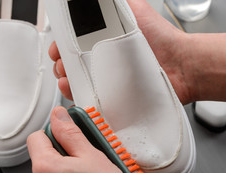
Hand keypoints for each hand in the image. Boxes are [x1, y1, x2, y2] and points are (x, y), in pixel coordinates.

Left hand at [27, 106, 178, 172]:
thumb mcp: (90, 154)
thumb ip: (70, 132)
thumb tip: (58, 116)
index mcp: (43, 169)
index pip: (36, 138)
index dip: (53, 133)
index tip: (67, 136)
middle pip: (42, 158)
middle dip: (61, 154)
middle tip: (83, 158)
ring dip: (64, 172)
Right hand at [49, 0, 192, 104]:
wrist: (179, 65)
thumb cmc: (160, 37)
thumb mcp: (133, 9)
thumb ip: (113, 3)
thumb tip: (95, 0)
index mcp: (102, 39)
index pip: (72, 43)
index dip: (61, 45)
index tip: (59, 46)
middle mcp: (101, 59)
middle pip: (69, 62)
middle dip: (60, 62)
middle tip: (63, 61)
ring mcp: (104, 78)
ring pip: (74, 80)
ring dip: (63, 78)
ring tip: (66, 75)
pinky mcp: (109, 95)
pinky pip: (86, 97)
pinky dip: (73, 94)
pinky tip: (72, 88)